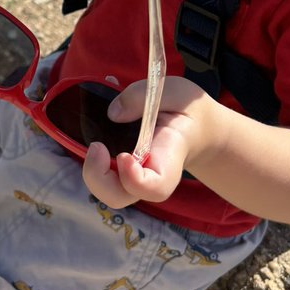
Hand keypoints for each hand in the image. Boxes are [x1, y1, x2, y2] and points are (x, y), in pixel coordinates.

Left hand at [81, 77, 215, 208]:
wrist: (196, 129)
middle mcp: (149, 175)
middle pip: (120, 197)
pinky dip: (93, 162)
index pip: (155, 186)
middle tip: (97, 147)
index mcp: (169, 157)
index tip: (124, 155)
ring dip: (93, 172)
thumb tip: (113, 113)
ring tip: (97, 144)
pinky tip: (97, 136)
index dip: (134, 179)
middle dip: (99, 180)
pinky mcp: (122, 170)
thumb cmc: (187, 112)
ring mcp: (134, 176)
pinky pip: (102, 175)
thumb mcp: (175, 92)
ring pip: (107, 191)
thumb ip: (144, 96)